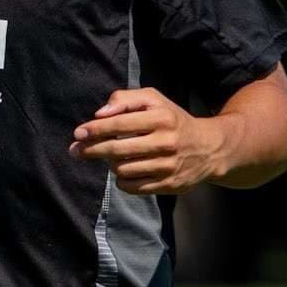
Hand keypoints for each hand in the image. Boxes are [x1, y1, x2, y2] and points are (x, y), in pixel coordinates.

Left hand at [69, 87, 225, 194]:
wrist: (209, 148)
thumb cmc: (172, 120)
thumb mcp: (154, 100)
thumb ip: (125, 99)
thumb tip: (99, 114)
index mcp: (162, 118)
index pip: (119, 124)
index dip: (95, 129)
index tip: (78, 134)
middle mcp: (166, 142)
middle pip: (116, 150)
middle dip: (91, 150)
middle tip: (76, 150)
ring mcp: (168, 166)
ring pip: (121, 169)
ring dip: (110, 163)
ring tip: (112, 157)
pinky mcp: (169, 184)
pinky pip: (132, 186)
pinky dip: (121, 179)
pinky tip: (124, 170)